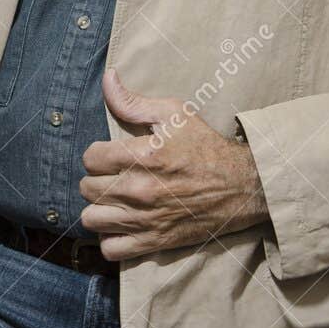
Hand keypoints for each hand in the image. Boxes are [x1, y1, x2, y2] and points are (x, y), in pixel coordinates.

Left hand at [79, 68, 269, 260]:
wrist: (241, 186)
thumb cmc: (206, 147)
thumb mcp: (174, 114)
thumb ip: (133, 101)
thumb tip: (108, 78)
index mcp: (142, 156)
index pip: (90, 158)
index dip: (97, 154)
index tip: (109, 156)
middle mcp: (139, 189)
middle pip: (87, 188)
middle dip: (96, 180)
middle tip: (113, 177)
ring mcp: (145, 219)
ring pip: (92, 219)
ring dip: (99, 209)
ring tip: (112, 202)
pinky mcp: (154, 242)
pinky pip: (111, 249)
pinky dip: (111, 238)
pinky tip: (120, 225)